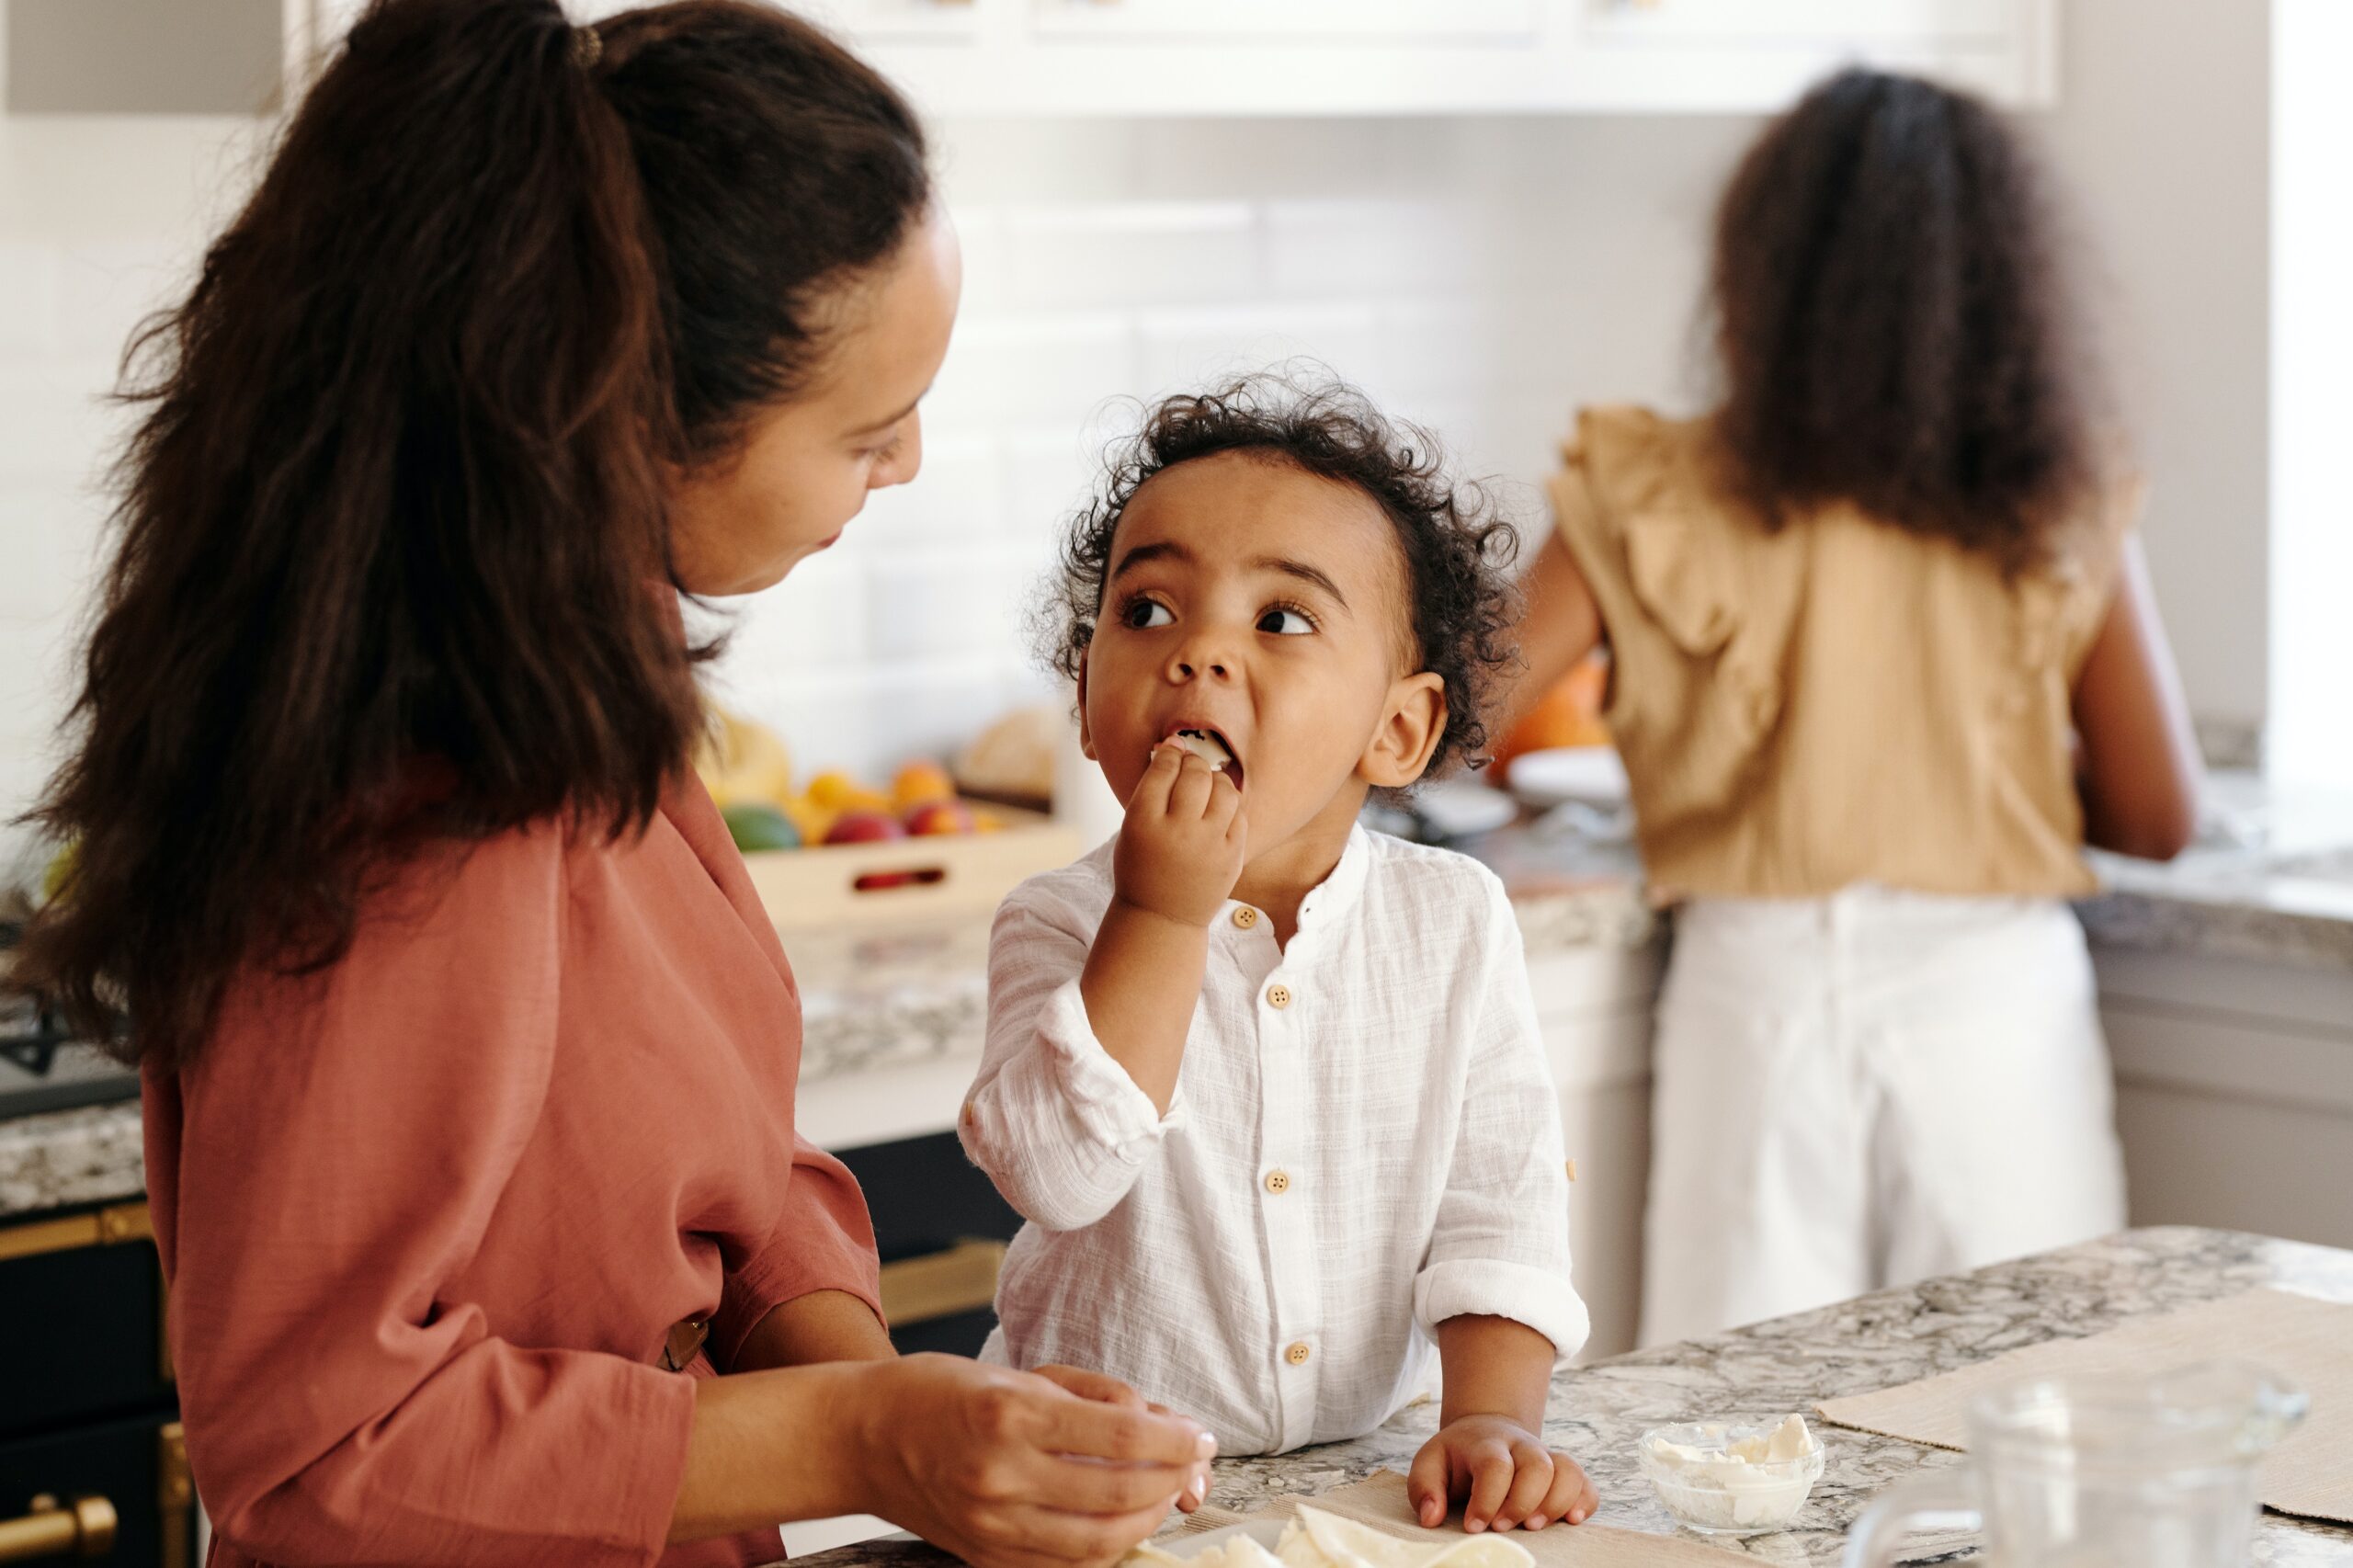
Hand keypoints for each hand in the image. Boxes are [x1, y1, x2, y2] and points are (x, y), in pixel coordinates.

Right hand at [858, 1353, 1215, 1567]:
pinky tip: (1121, 1522)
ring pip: (1100, 1540)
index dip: (1175, 1438)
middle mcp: (1003, 1474)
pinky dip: (1107, 1547)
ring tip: (1164, 1493)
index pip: (1122, 1433)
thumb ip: (1094, 1396)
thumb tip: (1162, 1421)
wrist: (861, 1437)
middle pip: (1120, 1492)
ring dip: (1147, 1518)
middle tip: (1193, 1463)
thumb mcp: (1019, 1371)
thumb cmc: (941, 1392)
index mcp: (1012, 1414)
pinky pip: (1066, 1564)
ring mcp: (992, 1523)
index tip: (1199, 1434)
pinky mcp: (985, 1556)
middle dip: (1172, 1479)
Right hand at [1111, 744, 1245, 927]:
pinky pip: (1239, 814)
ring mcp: (1209, 845)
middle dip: (1193, 762)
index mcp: (1144, 822)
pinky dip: (1229, 806)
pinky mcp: (1232, 857)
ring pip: (1224, 789)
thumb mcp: (1132, 828)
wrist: (1162, 918)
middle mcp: (1178, 832)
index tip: (1171, 752)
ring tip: (1206, 788)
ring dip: (1216, 780)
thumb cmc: (1142, 867)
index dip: (1169, 753)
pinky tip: (1217, 811)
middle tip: (1189, 767)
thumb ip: (1151, 789)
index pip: (1163, 768)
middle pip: (1195, 773)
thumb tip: (1176, 745)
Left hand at [1407, 1414, 1595, 1533]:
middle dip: (1523, 1503)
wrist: (1487, 1432)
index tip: (1473, 1526)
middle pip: (1537, 1466)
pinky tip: (1571, 1521)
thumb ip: (1424, 1488)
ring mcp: (1546, 1457)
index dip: (1487, 1498)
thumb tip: (1431, 1517)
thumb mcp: (1430, 1463)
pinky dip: (1585, 1502)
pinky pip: (1586, 1483)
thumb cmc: (1456, 1457)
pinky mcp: (1563, 1473)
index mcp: (1486, 1444)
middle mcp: (1521, 1447)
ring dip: (1556, 1502)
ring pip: (1567, 1470)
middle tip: (1502, 1527)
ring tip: (1535, 1528)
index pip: (1495, 1465)